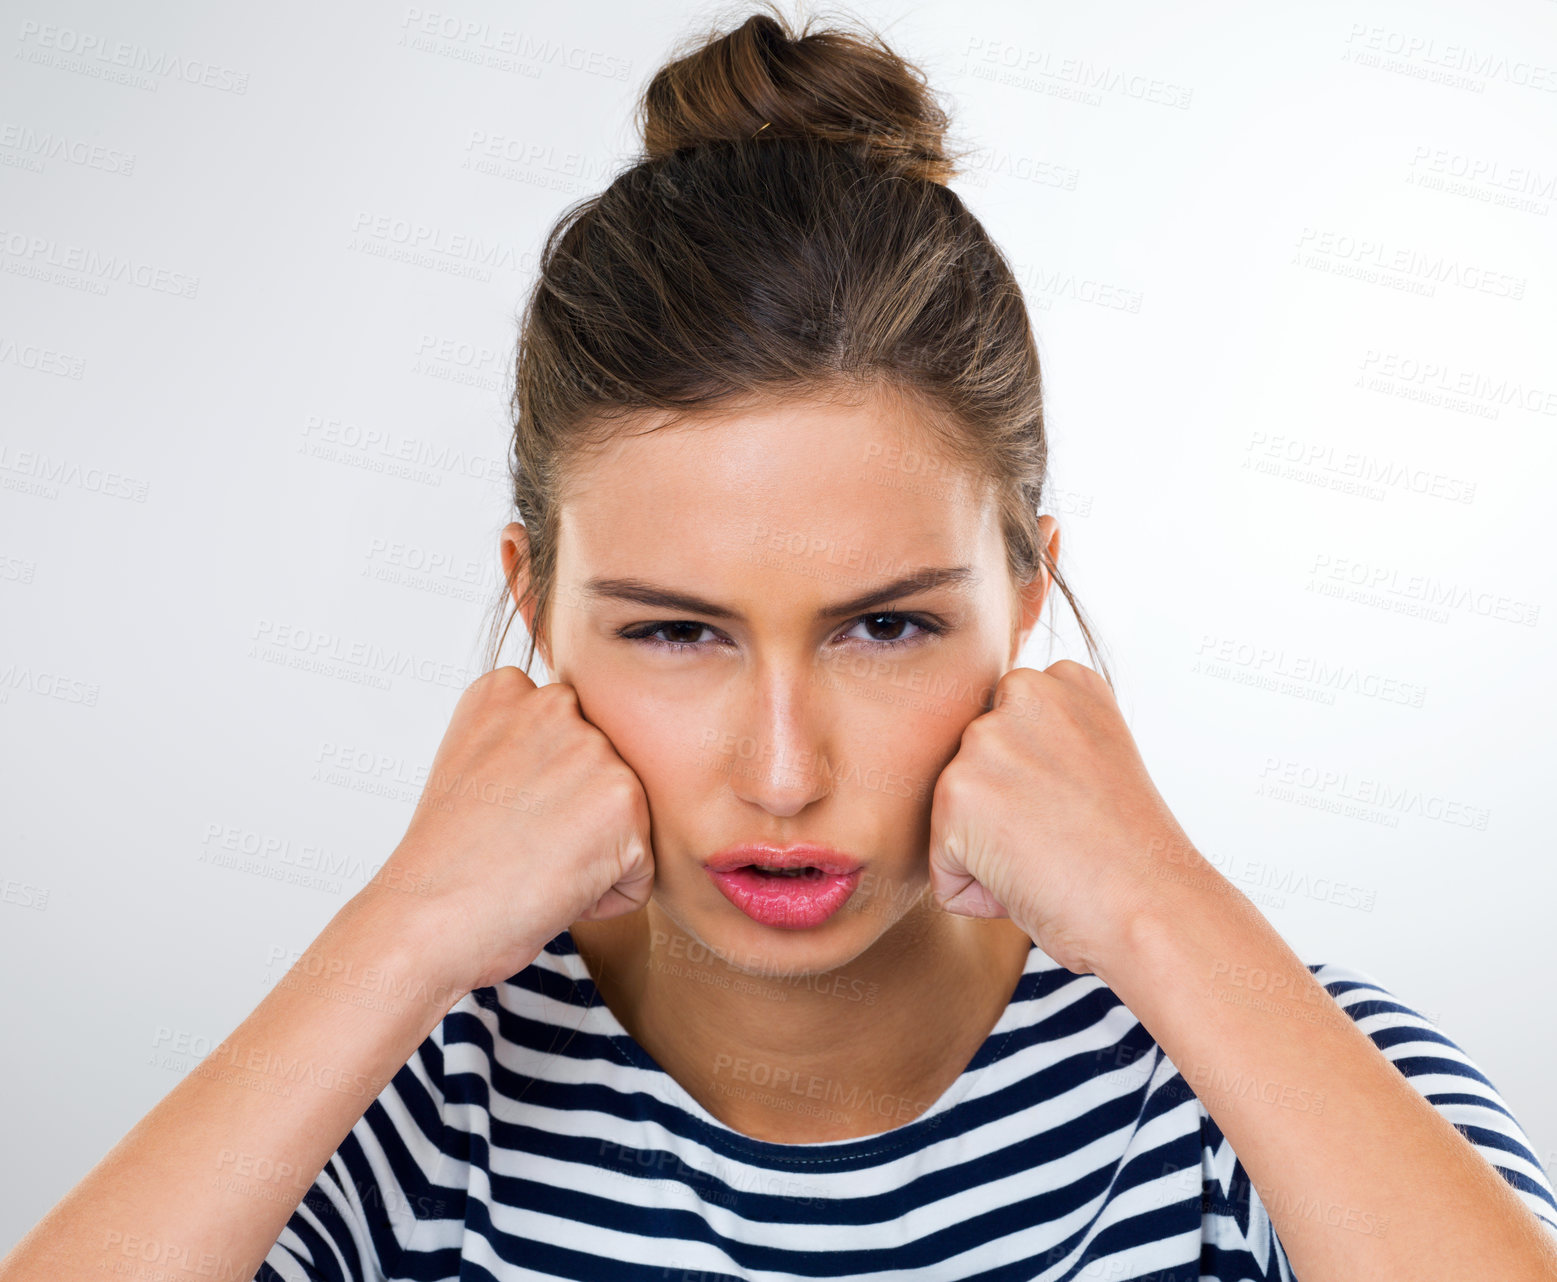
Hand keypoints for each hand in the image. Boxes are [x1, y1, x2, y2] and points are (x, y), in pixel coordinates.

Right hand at [370, 667, 654, 993]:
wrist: (426, 919)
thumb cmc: (444, 864)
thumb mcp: (471, 768)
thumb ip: (525, 744)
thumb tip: (574, 759)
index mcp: (509, 690)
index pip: (568, 740)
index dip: (539, 795)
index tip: (497, 814)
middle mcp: (554, 704)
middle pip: (603, 776)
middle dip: (574, 819)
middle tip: (516, 843)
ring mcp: (594, 749)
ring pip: (626, 822)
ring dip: (593, 856)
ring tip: (533, 865)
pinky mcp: (625, 801)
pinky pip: (641, 868)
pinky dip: (608, 895)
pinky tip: (555, 888)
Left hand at [926, 661, 1196, 975]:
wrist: (1152, 907)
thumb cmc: (1132, 860)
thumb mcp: (1100, 765)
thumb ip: (1048, 743)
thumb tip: (996, 771)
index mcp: (1064, 682)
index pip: (1006, 735)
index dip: (1040, 791)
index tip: (1085, 809)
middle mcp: (1024, 692)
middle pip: (973, 772)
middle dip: (1007, 817)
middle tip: (1068, 836)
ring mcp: (986, 738)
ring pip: (954, 816)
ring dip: (990, 853)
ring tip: (1052, 857)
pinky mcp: (957, 789)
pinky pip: (943, 865)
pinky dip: (976, 892)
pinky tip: (1030, 882)